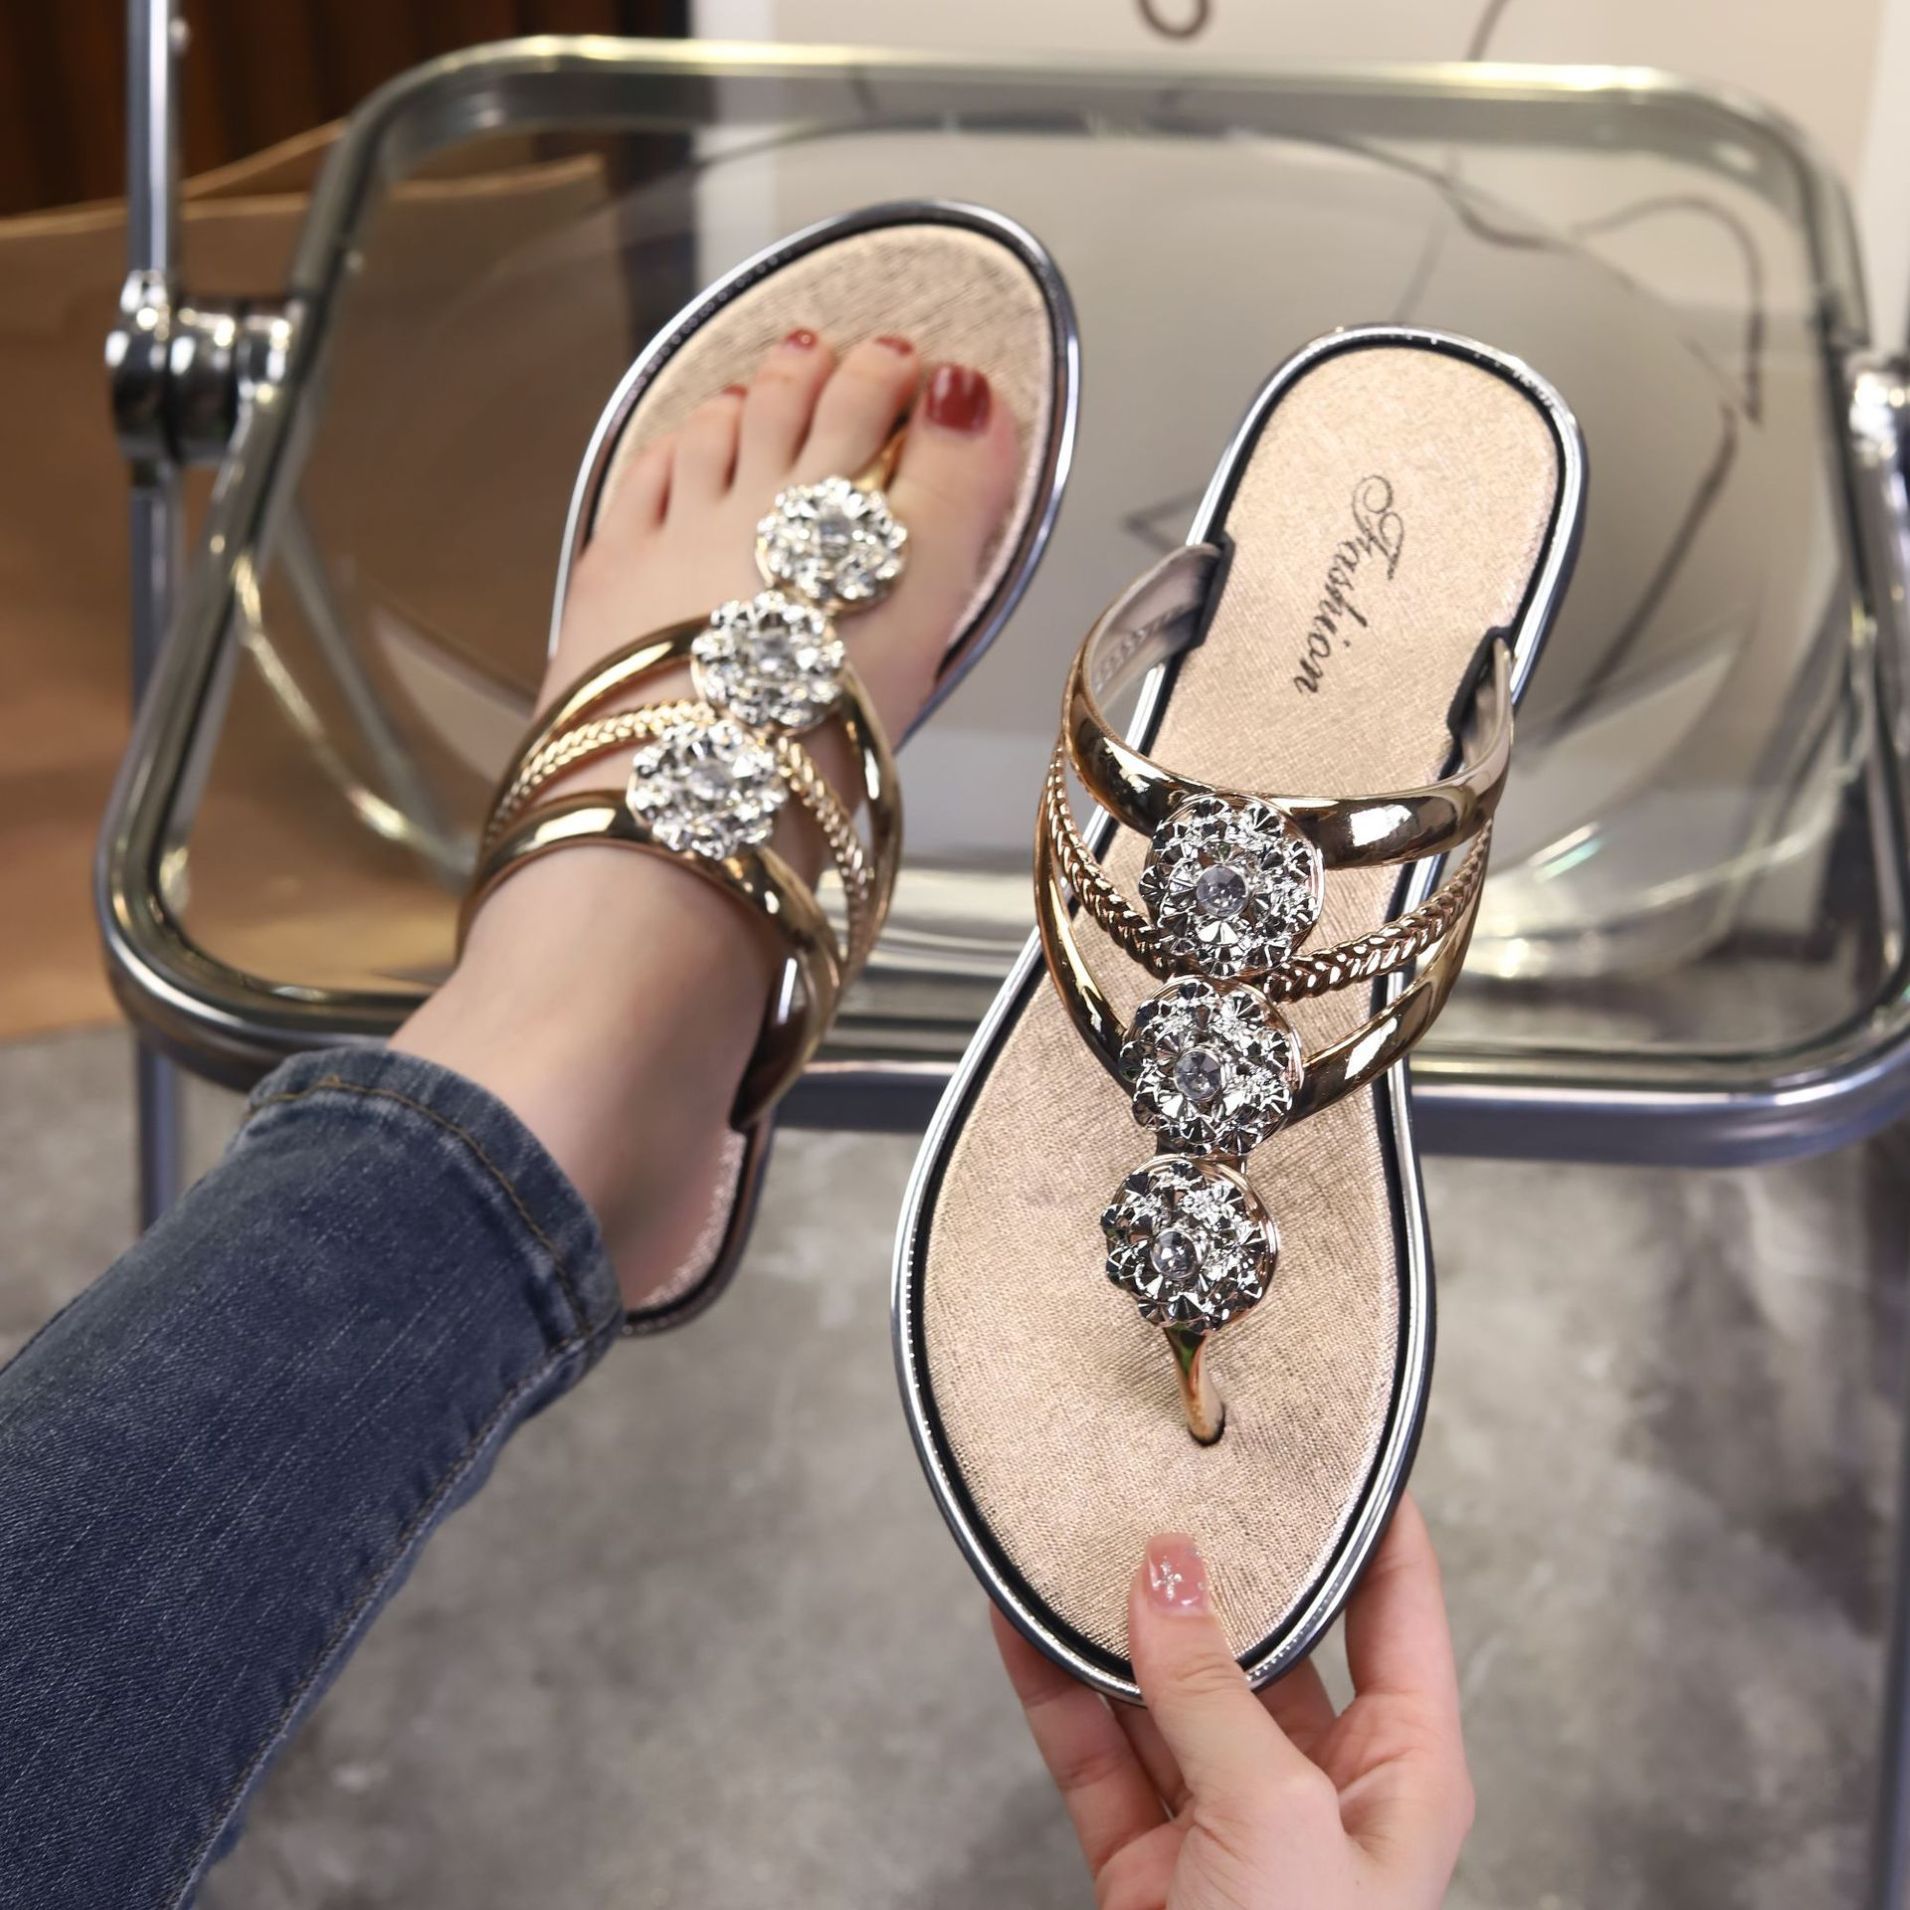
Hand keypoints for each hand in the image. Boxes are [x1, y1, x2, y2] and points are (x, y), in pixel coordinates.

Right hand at [994, 1495, 1471, 1908]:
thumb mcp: (1279, 1821)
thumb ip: (1214, 1689)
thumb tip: (1165, 1569)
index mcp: (1405, 1770)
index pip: (1398, 1604)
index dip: (1372, 1512)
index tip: (1332, 1427)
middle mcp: (1320, 1784)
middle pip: (1268, 1635)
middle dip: (1216, 1557)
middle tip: (1172, 1464)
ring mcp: (1227, 1821)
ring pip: (1165, 1685)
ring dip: (1115, 1613)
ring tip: (1076, 1524)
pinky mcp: (1147, 1860)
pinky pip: (1094, 1748)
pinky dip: (1053, 1681)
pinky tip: (1020, 1614)